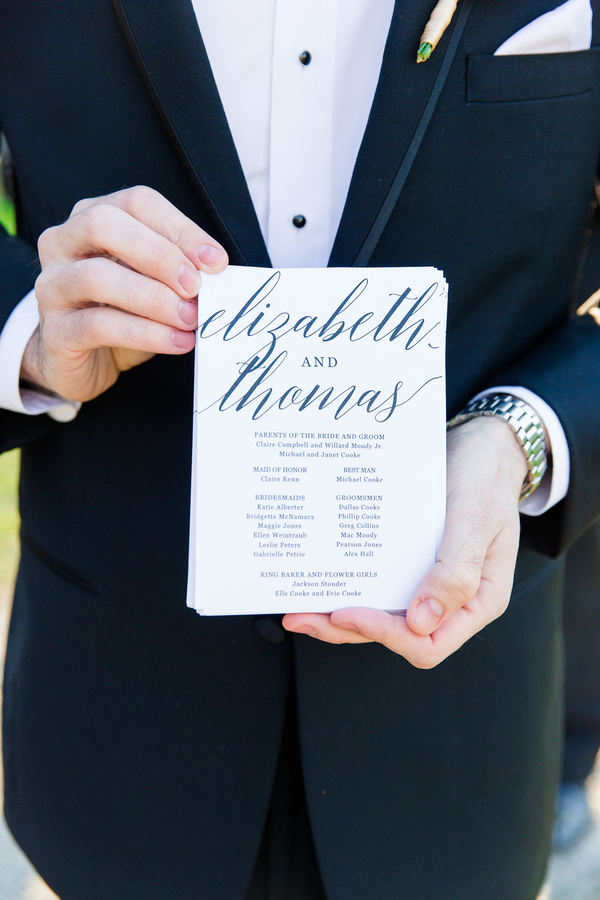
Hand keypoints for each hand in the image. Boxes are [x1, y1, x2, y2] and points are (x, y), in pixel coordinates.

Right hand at [22, 186, 227, 401]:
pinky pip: (98, 325)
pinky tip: (177, 342)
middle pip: (104, 224)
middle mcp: (62, 244)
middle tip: (195, 287)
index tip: (215, 261)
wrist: (85, 363)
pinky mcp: (55, 330)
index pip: (136, 202)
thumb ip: (175, 269)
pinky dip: (145, 333)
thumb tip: (216, 270)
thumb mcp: (151, 283)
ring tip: (190, 319)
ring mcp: (52, 286)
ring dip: (153, 298)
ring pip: (96, 276)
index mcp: (91, 218)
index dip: (179, 228)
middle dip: (159, 254)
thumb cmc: (122, 314)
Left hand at [283, 416, 528, 667]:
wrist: (483, 445)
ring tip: (299, 609)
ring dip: (341, 615)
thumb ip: (456, 573)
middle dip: (349, 630)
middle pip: (398, 636)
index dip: (386, 636)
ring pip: (383, 615)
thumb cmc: (485, 478)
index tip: (348, 613)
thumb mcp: (475, 520)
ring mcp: (430, 583)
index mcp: (479, 600)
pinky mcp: (412, 565)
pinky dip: (352, 587)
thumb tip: (422, 622)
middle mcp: (453, 600)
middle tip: (302, 618)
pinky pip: (381, 586)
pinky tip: (323, 580)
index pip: (429, 643)